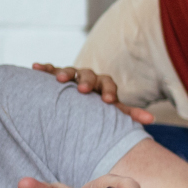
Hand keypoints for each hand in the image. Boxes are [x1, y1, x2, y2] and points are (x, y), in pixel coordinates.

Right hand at [31, 63, 153, 124]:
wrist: (83, 102)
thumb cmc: (100, 109)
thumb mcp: (114, 112)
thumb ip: (129, 115)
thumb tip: (151, 120)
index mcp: (104, 85)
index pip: (109, 84)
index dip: (109, 91)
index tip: (108, 102)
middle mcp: (89, 78)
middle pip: (89, 74)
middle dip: (87, 81)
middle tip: (83, 90)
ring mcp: (73, 76)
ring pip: (71, 70)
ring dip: (65, 73)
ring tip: (59, 80)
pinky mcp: (57, 75)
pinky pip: (51, 69)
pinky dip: (46, 67)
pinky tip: (36, 67)